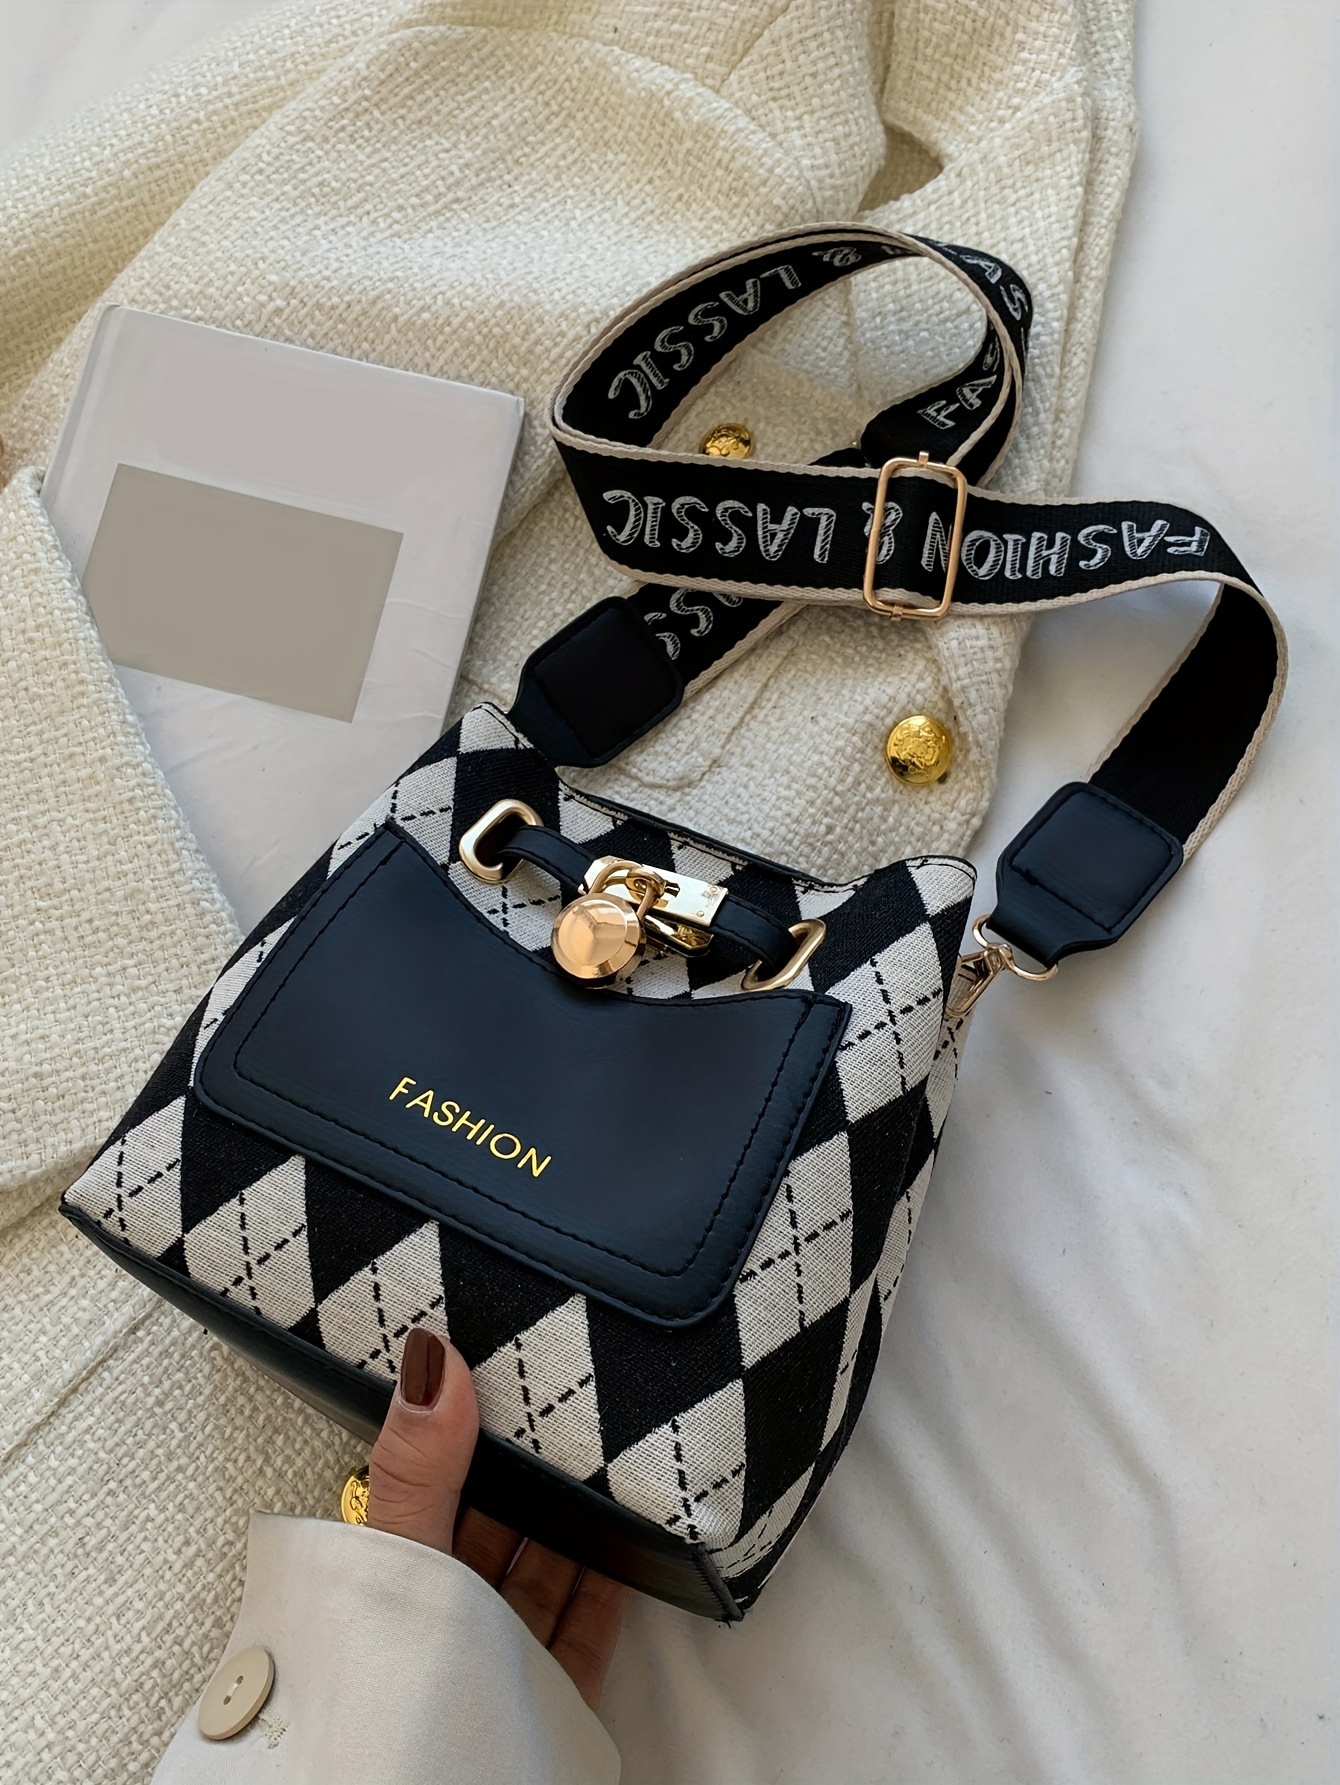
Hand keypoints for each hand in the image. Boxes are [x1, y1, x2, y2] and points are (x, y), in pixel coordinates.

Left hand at [365, 1326, 627, 1710]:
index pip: (432, 1481)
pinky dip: (609, 1581)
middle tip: (573, 1400)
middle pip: (495, 1523)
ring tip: (610, 1454)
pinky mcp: (547, 1692)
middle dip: (531, 1470)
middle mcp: (443, 1608)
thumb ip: (417, 1462)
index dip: (462, 1428)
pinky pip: (586, 1624)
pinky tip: (628, 1541)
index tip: (500, 1366)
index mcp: (393, 1566)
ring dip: (574, 1520)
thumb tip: (431, 1359)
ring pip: (544, 1568)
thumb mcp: (401, 1548)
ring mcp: (497, 1650)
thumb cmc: (389, 1678)